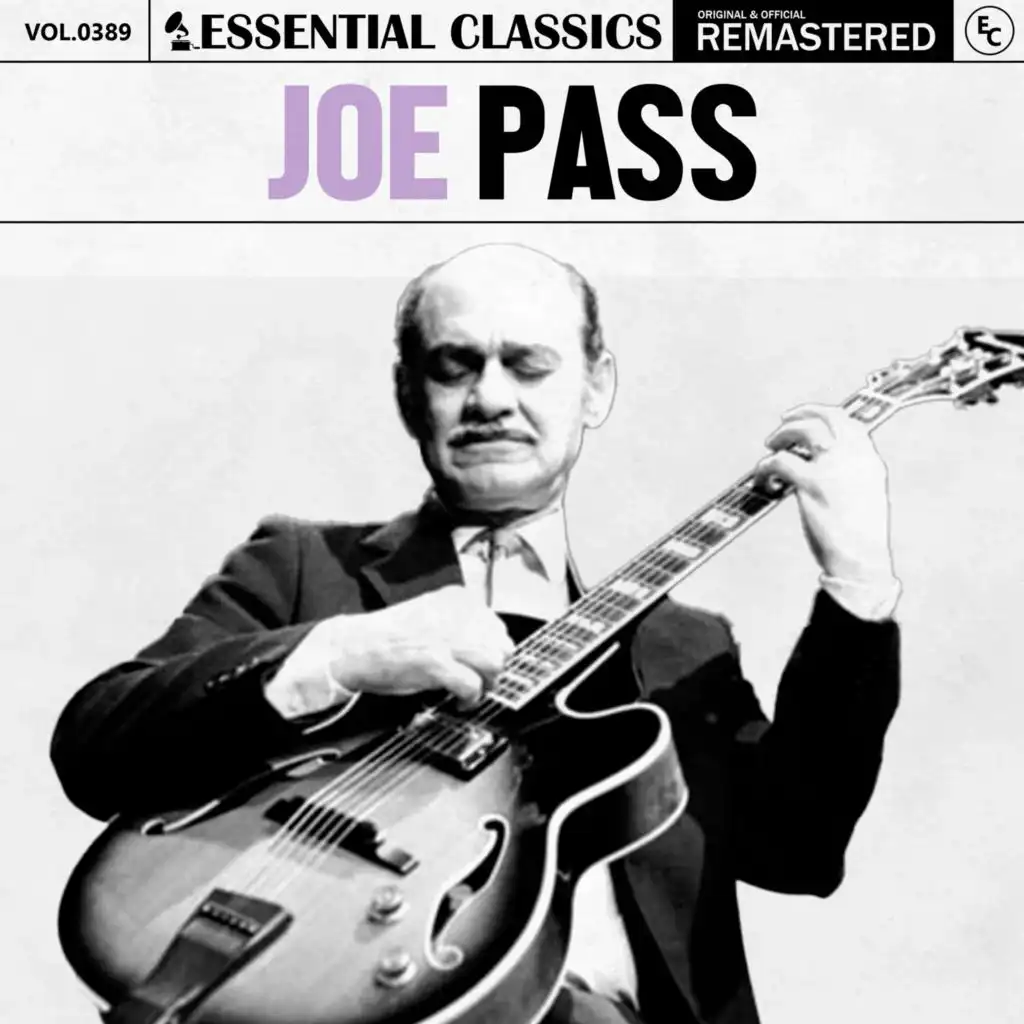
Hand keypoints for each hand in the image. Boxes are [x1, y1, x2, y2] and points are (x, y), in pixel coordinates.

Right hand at [269, 586, 513, 715]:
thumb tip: (487, 643)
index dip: (494, 648)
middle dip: (495, 667)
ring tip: (474, 692)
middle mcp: (456, 615)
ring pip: (494, 664)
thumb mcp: (431, 613)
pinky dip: (471, 699)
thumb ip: (460, 622)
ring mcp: (447, 638)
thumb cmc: (388, 635)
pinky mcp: (437, 663)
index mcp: (456, 599)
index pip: (497, 624)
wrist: (355, 646)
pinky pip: (473, 686)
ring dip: (488, 685)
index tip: (486, 661)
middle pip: (501, 645)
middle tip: (482, 680)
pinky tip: (461, 702)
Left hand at [755, 404, 895, 584]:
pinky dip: (765, 469)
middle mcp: (854, 457)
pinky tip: (764, 482)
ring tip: (770, 447)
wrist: (861, 561)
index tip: (807, 418)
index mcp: (869, 460)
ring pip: (801, 431)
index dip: (824, 415)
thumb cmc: (859, 536)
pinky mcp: (812, 483)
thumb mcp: (863, 496)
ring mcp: (833, 467)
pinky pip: (779, 462)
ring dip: (781, 435)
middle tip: (783, 422)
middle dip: (801, 414)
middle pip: (826, 417)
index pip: (848, 422)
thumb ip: (848, 474)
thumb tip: (816, 463)